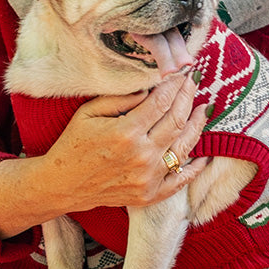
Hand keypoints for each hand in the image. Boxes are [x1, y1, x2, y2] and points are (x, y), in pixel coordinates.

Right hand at [47, 74, 208, 210]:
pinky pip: (180, 180)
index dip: (174, 85)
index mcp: (126, 132)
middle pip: (177, 121)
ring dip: (197, 126)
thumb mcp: (89, 113)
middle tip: (193, 82)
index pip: (161, 102)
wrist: (63, 184)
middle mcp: (142, 155)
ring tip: (204, 109)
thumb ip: (121, 99)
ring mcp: (149, 177)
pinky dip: (195, 168)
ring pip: (184, 147)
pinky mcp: (150, 195)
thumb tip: (151, 89)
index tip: (181, 74)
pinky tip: (204, 155)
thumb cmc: (74, 144)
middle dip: (188, 97)